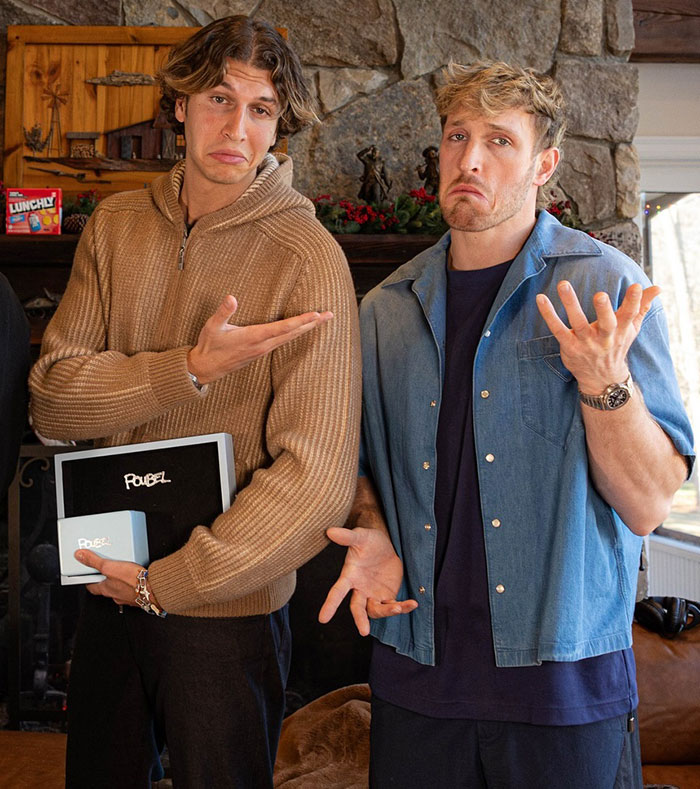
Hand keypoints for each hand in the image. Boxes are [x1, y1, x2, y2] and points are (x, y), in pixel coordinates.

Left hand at [75, 549, 150, 607]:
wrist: (153, 589)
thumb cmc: (132, 581)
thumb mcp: (109, 567)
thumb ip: (94, 561)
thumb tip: (80, 556)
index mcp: (106, 589)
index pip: (92, 587)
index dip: (89, 581)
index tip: (87, 576)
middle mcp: (115, 595)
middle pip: (106, 588)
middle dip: (106, 580)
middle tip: (107, 570)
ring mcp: (128, 597)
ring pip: (120, 589)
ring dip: (120, 582)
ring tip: (124, 572)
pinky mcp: (139, 596)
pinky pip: (133, 590)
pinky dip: (133, 585)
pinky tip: (137, 578)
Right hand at [187, 295, 332, 384]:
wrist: (206, 368)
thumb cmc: (209, 346)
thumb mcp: (212, 327)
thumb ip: (223, 312)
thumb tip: (231, 297)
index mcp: (254, 337)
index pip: (283, 328)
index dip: (301, 321)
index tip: (316, 315)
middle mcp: (263, 345)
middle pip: (293, 333)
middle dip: (312, 323)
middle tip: (330, 315)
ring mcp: (264, 349)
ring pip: (290, 337)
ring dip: (307, 328)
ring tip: (321, 319)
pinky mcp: (262, 351)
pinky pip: (284, 341)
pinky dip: (296, 333)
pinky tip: (301, 329)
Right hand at [319, 526, 417, 636]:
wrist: (386, 545)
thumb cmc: (369, 541)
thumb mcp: (360, 536)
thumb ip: (347, 536)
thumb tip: (330, 531)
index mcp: (349, 576)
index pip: (337, 592)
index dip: (330, 604)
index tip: (322, 619)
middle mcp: (359, 589)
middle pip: (357, 608)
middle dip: (360, 620)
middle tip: (363, 631)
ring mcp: (373, 595)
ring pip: (376, 611)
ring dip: (387, 612)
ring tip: (398, 607)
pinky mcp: (387, 596)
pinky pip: (394, 607)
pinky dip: (403, 607)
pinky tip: (412, 604)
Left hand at [536, 281, 658, 393]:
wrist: (602, 378)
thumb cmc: (616, 346)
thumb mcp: (631, 329)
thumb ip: (641, 307)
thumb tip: (657, 288)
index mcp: (621, 331)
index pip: (630, 315)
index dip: (634, 302)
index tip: (636, 286)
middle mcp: (605, 338)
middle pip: (606, 323)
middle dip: (604, 310)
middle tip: (600, 295)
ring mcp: (586, 342)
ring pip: (578, 322)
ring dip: (571, 303)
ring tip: (563, 284)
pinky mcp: (569, 346)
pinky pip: (558, 329)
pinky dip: (549, 314)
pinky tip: (541, 299)